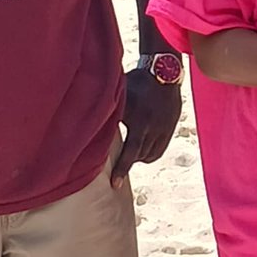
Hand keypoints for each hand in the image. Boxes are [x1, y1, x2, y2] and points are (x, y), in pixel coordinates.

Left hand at [112, 68, 181, 188]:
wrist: (163, 70)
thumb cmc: (136, 81)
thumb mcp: (120, 94)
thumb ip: (108, 111)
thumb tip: (84, 123)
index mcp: (139, 121)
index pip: (130, 152)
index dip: (121, 169)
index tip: (115, 185)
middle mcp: (153, 127)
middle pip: (140, 156)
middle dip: (129, 163)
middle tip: (118, 168)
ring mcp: (165, 128)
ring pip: (151, 155)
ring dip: (140, 158)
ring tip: (130, 153)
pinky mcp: (172, 126)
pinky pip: (160, 149)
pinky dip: (150, 153)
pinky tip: (142, 149)